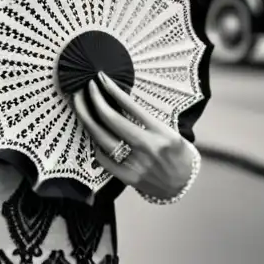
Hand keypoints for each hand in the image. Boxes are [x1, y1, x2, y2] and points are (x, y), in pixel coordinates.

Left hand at [72, 72, 193, 200]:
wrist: (183, 184)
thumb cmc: (176, 153)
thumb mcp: (168, 131)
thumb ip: (146, 119)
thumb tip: (118, 99)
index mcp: (161, 132)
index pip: (131, 105)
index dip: (112, 90)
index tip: (101, 79)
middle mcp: (148, 146)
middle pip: (112, 119)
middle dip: (95, 100)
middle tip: (85, 88)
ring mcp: (137, 163)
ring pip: (102, 138)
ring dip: (87, 118)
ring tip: (80, 105)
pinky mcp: (128, 178)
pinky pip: (103, 158)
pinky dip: (95, 144)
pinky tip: (92, 133)